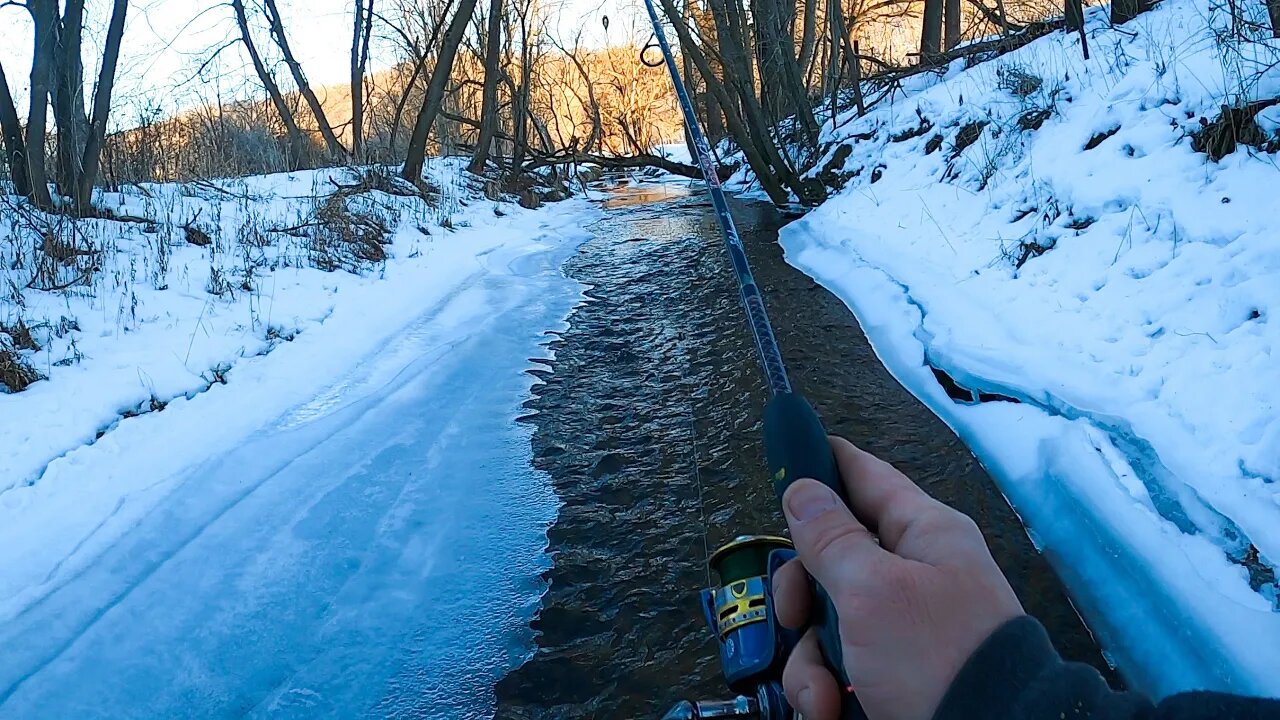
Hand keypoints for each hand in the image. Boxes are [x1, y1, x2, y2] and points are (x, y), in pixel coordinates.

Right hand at [772, 437, 1023, 719]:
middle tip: (796, 615)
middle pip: (830, 559)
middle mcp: (913, 574)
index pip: (865, 476)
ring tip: (827, 692)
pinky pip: (838, 666)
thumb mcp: (872, 590)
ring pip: (825, 621)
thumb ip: (830, 538)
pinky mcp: (891, 672)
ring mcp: (902, 626)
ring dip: (810, 660)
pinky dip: (826, 690)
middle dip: (801, 596)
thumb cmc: (944, 661)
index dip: (823, 463)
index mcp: (923, 534)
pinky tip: (835, 708)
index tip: (786, 451)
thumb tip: (804, 489)